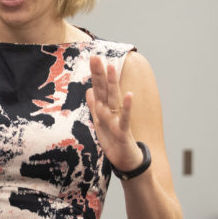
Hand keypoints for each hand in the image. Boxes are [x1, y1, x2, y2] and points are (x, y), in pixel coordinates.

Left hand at [86, 54, 143, 171]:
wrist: (126, 162)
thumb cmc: (113, 141)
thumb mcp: (99, 123)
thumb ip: (94, 107)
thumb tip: (89, 91)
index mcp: (104, 109)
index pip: (98, 88)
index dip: (95, 74)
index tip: (92, 57)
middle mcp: (112, 111)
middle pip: (105, 90)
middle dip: (100, 74)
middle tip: (96, 56)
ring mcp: (118, 120)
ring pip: (114, 100)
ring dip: (113, 84)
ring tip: (111, 67)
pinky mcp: (123, 132)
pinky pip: (125, 119)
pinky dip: (126, 107)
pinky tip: (128, 95)